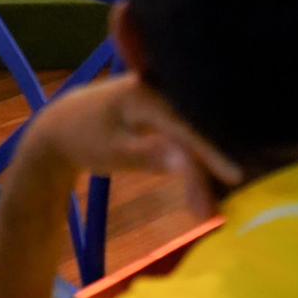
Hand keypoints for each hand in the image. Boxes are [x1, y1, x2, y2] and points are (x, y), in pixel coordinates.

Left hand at [29, 73, 241, 217]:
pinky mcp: (160, 106)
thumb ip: (149, 154)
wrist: (62, 126)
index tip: (235, 176)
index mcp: (145, 93)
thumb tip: (188, 161)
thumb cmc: (85, 138)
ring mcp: (159, 94)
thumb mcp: (113, 152)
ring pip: (189, 132)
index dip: (210, 151)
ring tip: (202, 208)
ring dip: (198, 167)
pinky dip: (189, 156)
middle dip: (206, 166)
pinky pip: (182, 131)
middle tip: (209, 209)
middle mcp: (157, 87)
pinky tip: (196, 184)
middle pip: (192, 128)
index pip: (185, 124)